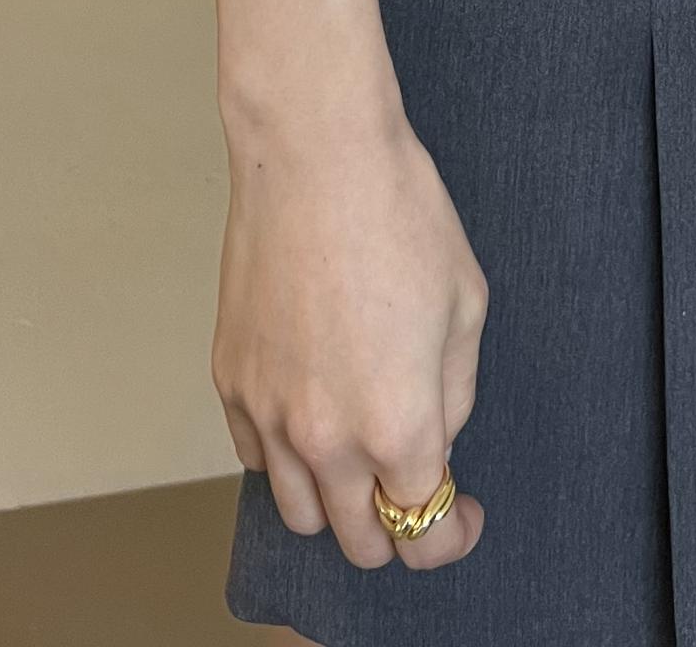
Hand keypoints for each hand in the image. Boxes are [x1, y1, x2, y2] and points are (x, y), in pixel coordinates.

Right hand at [214, 90, 488, 570]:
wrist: (315, 155)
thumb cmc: (399, 213)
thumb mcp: (465, 306)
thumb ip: (454, 395)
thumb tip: (435, 440)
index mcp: (397, 424)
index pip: (422, 532)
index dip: (453, 533)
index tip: (464, 513)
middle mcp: (324, 437)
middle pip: (358, 539)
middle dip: (396, 526)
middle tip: (415, 485)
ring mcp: (267, 412)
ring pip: (298, 512)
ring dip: (336, 502)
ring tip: (362, 454)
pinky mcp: (230, 379)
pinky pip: (255, 456)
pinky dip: (286, 458)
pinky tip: (313, 415)